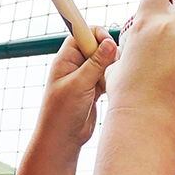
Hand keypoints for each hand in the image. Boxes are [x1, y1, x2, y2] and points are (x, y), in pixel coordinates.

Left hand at [32, 34, 117, 149]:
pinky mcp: (93, 89)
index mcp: (65, 60)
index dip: (96, 35)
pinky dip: (111, 80)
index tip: (108, 45)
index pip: (81, 34)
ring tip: (108, 82)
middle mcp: (74, 66)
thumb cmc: (62, 113)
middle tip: (111, 67)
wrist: (62, 140)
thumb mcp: (79, 85)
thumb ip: (96, 63)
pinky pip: (106, 76)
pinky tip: (110, 90)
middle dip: (107, 53)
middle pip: (96, 46)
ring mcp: (84, 77)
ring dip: (110, 69)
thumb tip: (110, 43)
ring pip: (103, 62)